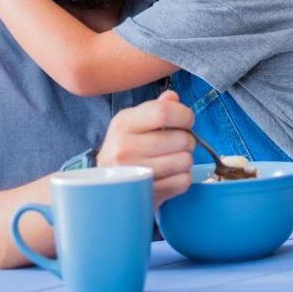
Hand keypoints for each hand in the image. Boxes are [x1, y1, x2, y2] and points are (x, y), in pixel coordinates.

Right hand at [96, 91, 195, 205]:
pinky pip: (183, 181)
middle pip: (180, 139)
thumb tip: (172, 97)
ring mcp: (134, 174)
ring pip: (185, 160)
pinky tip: (169, 175)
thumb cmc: (125, 149)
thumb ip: (156, 107)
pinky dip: (182, 178)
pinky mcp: (145, 194)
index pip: (163, 112)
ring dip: (185, 159)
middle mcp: (124, 148)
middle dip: (188, 139)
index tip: (187, 120)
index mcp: (123, 123)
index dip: (184, 115)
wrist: (104, 187)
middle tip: (179, 143)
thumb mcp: (133, 122)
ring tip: (172, 159)